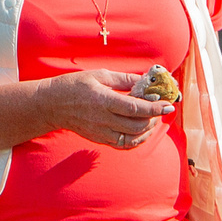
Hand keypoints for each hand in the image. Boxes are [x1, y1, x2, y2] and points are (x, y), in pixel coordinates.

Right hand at [42, 71, 173, 149]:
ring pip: (132, 138)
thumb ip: (124, 79)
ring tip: (152, 120)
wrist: (52, 105)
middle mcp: (103, 119)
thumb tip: (146, 81)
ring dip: (147, 130)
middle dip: (154, 119)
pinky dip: (137, 140)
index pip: (135, 108)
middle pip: (137, 125)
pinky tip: (142, 131)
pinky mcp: (100, 140)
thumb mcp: (100, 75)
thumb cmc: (76, 85)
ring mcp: (101, 132)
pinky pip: (124, 145)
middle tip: (160, 109)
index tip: (168, 105)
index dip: (155, 108)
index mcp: (104, 100)